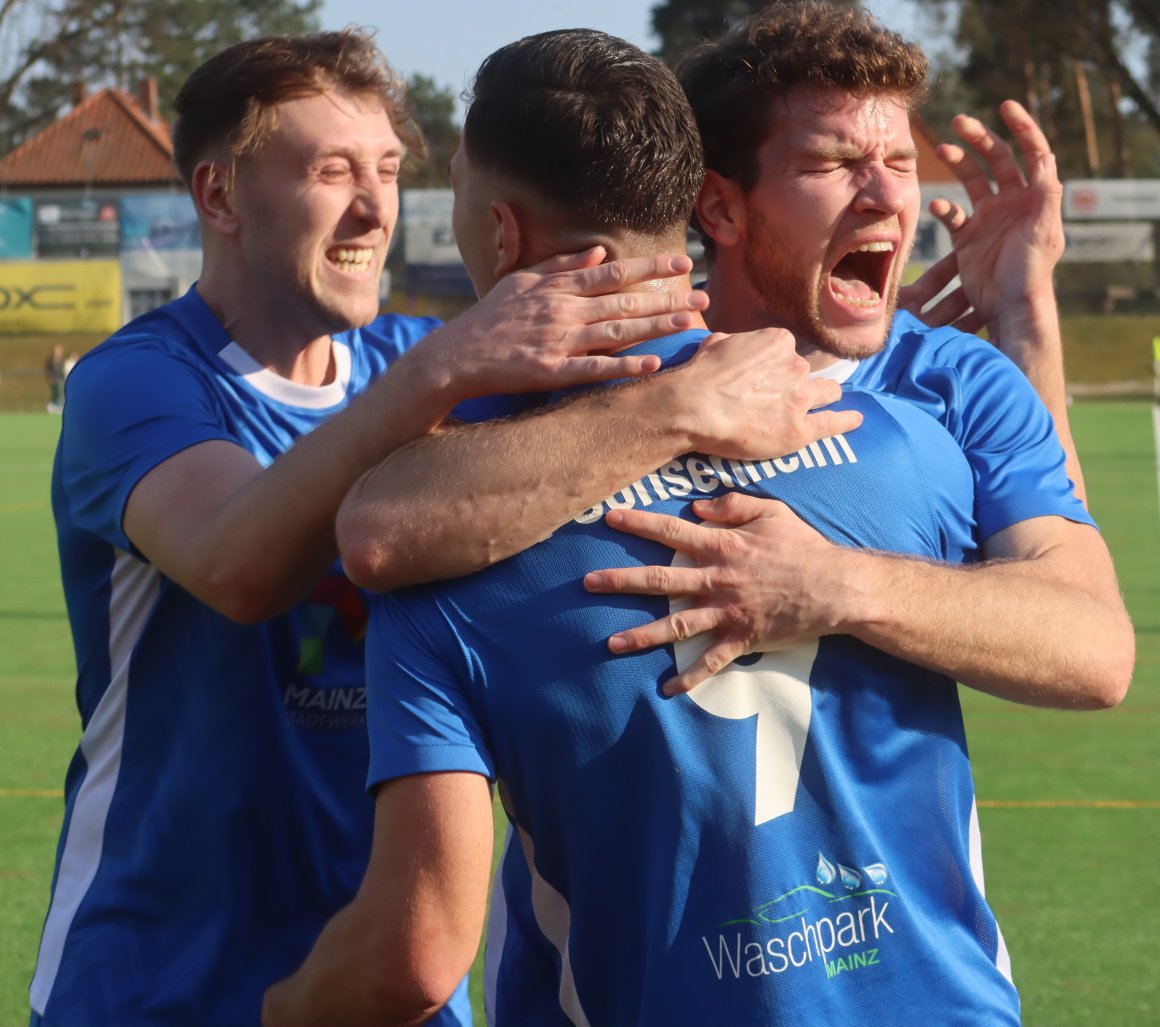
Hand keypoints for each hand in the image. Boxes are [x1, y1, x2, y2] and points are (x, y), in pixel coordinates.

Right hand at [428, 247, 710, 400]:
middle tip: (704, 297)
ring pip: (617, 331)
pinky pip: (595, 370)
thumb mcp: (522, 280)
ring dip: (656, 327)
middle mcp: (563, 311)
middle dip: (667, 297)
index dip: (651, 266)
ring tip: (689, 323)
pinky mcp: (551, 372)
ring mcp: (559, 342)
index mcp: (558, 287)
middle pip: (624, 300)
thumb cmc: (490, 318)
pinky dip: (624, 367)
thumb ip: (563, 264)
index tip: (683, 261)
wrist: (456, 355)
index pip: (614, 272)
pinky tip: (653, 365)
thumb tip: (599, 251)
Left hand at [583, 493, 844, 693]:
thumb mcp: (772, 512)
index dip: (640, 523)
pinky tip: (668, 689)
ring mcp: (728, 612)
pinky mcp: (742, 639)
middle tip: (587, 582)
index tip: (610, 518)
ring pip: (677, 625)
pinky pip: (712, 661)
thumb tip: (696, 509)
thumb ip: (732, 506)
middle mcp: (718, 580)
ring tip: (611, 643)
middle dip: (621, 581)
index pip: (672, 532)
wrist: (836, 587)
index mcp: (723, 547)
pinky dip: (691, 677)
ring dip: (642, 636)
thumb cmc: (804, 547)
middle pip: (661, 580)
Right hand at [664, 328, 862, 459]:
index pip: (786, 351)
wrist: (694, 407)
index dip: (776, 364)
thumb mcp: (716, 343)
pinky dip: (845, 421)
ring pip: (826, 393)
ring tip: (829, 401)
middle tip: (787, 393)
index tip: (766, 374)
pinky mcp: (799, 429)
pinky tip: (855, 420)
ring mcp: (800, 398)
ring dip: (826, 396)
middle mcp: (795, 366)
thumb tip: (732, 348)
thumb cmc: (699, 375)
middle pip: (806, 372)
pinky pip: (831, 424)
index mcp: (778, 342)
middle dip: (798, 380)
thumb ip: (736, 344)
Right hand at [900, 99, 1063, 342]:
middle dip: (979, 138)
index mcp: (1035, 196)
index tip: (1005, 106)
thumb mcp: (1045, 232)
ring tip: (942, 149)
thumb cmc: (1032, 271)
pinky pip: (952, 214)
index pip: (1032, 152)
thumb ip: (1047, 195)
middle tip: (959, 121)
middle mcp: (1011, 201)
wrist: (1009, 306)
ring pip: (971, 179)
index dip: (1021, 127)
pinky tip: (938, 205)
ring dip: (958, 162)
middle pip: (996, 159)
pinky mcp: (966, 237)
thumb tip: (1045, 157)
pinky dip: (944, 207)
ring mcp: (987, 218)